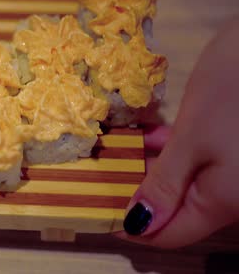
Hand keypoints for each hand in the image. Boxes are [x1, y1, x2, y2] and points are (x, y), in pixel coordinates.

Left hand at [116, 17, 238, 247]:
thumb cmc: (234, 91)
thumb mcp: (191, 140)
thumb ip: (164, 185)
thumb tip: (138, 226)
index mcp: (225, 203)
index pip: (169, 234)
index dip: (133, 227)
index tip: (101, 210)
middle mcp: (235, 197)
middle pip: (179, 211)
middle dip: (142, 194)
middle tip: (107, 173)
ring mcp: (238, 174)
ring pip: (187, 186)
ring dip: (155, 170)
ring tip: (125, 149)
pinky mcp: (237, 152)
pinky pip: (202, 166)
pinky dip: (177, 155)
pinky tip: (157, 134)